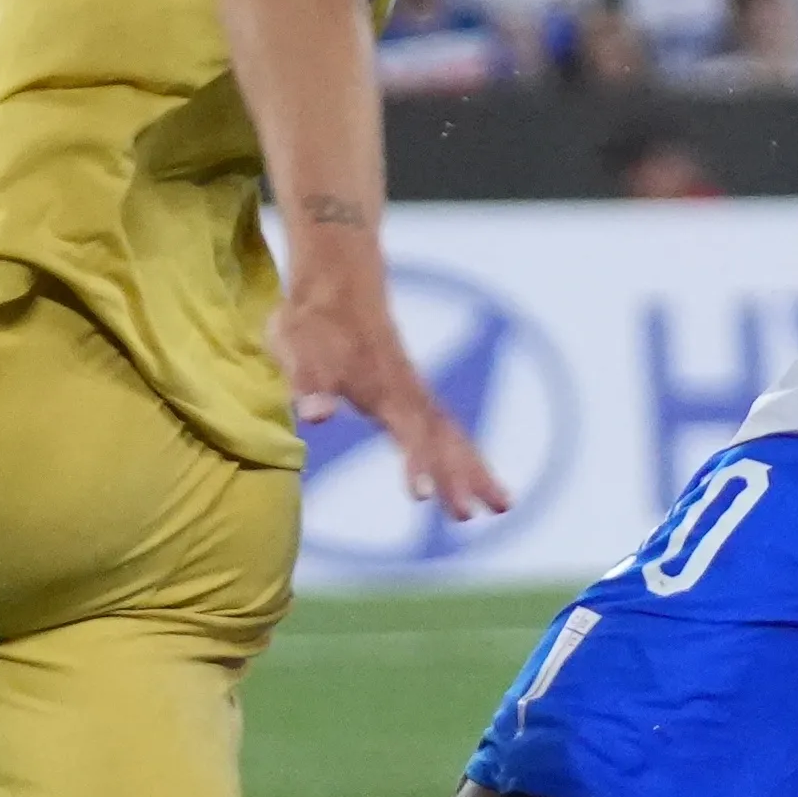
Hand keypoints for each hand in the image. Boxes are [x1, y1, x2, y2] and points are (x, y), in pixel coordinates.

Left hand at [272, 243, 509, 522]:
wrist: (335, 282)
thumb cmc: (310, 322)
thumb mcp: (294, 349)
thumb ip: (308, 384)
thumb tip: (316, 418)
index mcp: (381, 388)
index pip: (407, 431)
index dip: (415, 463)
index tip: (421, 497)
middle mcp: (407, 392)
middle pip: (442, 438)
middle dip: (461, 476)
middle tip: (477, 514)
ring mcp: (414, 392)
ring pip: (453, 435)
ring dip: (476, 470)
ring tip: (503, 507)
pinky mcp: (413, 393)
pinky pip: (448, 428)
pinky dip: (466, 454)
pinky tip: (478, 477)